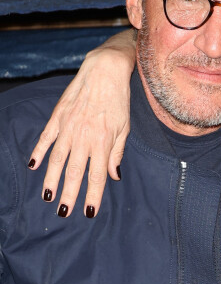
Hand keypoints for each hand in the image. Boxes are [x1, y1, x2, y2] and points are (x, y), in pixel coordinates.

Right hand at [28, 30, 135, 217]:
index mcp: (103, 141)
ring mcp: (68, 127)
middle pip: (75, 172)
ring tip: (48, 197)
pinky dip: (39, 152)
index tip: (89, 212)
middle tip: (64, 212)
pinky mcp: (58, 117)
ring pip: (57, 160)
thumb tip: (114, 176)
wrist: (104, 71)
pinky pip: (46, 139)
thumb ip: (117, 152)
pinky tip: (34, 166)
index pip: (98, 175)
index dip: (93, 195)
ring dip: (52, 180)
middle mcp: (84, 137)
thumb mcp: (124, 127)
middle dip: (69, 194)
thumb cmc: (118, 100)